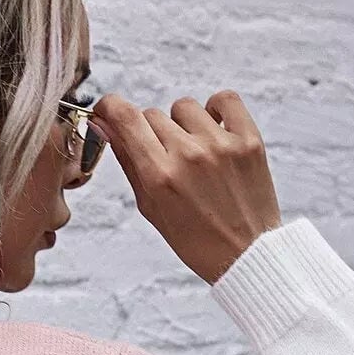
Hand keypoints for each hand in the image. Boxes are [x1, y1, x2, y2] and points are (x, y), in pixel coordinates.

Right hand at [88, 89, 281, 284]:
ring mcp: (221, 145)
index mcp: (160, 176)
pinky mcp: (249, 140)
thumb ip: (128, 162)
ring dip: (182, 124)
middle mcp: (189, 155)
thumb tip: (104, 125)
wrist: (246, 255)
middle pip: (152, 114)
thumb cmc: (195, 239)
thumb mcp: (151, 208)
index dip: (110, 106)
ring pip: (184, 107)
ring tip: (194, 152)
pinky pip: (224, 99)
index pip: (125, 117)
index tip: (109, 110)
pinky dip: (216, 109)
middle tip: (165, 159)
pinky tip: (214, 130)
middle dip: (151, 133)